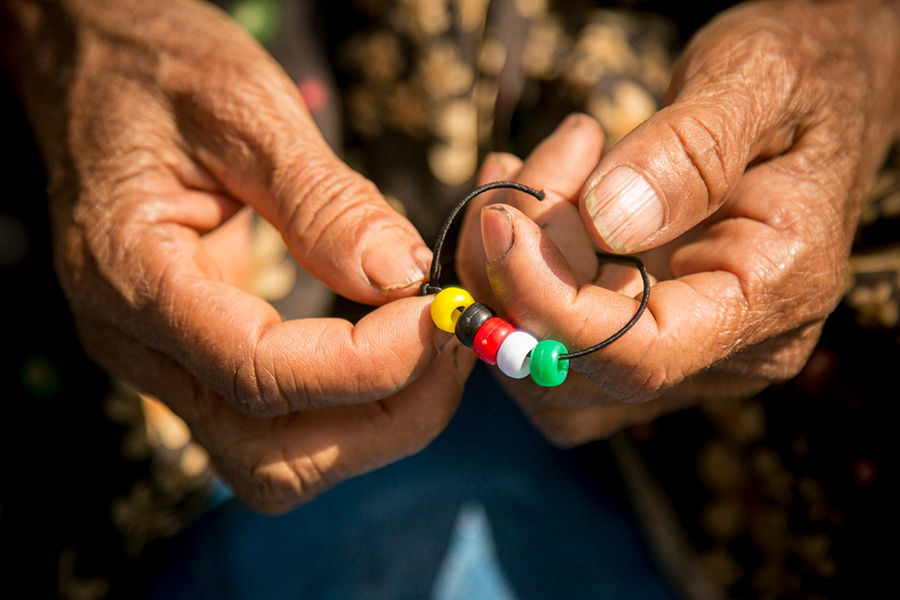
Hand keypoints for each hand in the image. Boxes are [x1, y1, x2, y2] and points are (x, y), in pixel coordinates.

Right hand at [3, 0, 472, 511]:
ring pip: (279, 464)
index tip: (436, 311)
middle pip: (273, 456)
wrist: (93, 69)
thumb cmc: (158, 69)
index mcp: (129, 275)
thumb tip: (401, 275)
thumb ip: (321, 199)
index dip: (367, 362)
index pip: (259, 373)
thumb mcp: (244, 108)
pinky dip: (351, 408)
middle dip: (385, 415)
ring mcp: (164, 365)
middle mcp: (138, 346)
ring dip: (375, 424)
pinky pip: (279, 430)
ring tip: (432, 347)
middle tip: (451, 341)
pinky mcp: (195, 363)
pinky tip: (393, 348)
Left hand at [457, 0, 899, 445]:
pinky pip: (554, 338)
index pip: (642, 351)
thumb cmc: (801, 78)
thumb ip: (690, 152)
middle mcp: (730, 349)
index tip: (500, 223)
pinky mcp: (645, 331)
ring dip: (504, 275)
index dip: (551, 302)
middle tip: (519, 172)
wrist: (817, 92)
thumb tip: (606, 222)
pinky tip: (520, 205)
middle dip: (517, 272)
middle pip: (578, 367)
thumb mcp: (758, 81)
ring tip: (521, 176)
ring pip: (549, 366)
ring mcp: (684, 349)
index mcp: (774, 294)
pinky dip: (514, 278)